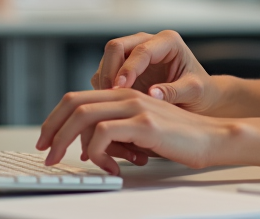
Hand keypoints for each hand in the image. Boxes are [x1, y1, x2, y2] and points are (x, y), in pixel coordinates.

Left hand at [35, 88, 230, 174]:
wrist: (212, 137)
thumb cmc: (179, 137)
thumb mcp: (140, 131)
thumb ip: (115, 131)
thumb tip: (89, 148)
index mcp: (123, 94)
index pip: (76, 98)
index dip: (55, 119)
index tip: (46, 140)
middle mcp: (126, 94)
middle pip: (73, 103)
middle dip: (52, 129)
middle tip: (46, 152)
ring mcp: (135, 106)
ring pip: (83, 116)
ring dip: (67, 142)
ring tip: (71, 162)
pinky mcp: (144, 122)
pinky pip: (103, 134)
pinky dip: (97, 153)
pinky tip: (109, 166)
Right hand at [92, 30, 222, 113]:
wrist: (200, 97)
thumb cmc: (200, 92)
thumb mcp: (194, 91)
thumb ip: (174, 91)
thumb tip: (151, 94)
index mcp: (168, 41)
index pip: (141, 50)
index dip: (128, 69)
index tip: (120, 88)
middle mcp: (149, 41)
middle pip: (116, 46)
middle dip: (110, 71)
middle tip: (110, 96)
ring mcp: (135, 53)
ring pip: (108, 58)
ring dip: (104, 79)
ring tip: (110, 102)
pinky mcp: (125, 67)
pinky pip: (106, 71)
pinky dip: (104, 86)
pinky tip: (111, 103)